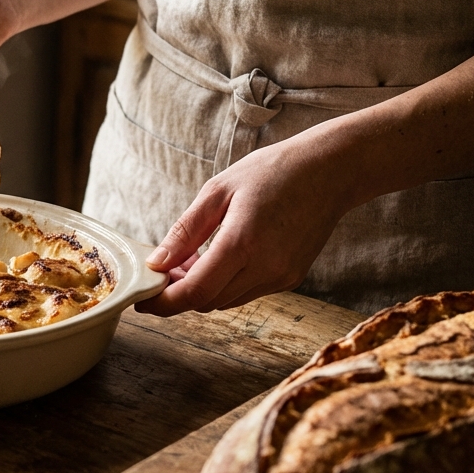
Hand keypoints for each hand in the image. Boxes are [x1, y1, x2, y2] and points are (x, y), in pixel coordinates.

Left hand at [136, 129, 360, 315]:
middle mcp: (266, 267)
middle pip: (208, 301)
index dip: (164, 302)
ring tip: (194, 257)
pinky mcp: (292, 278)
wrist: (330, 170)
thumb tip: (156, 263)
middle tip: (167, 266)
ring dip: (204, 288)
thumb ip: (184, 232)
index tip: (143, 299)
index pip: (195, 292)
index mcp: (242, 242)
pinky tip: (223, 257)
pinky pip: (247, 292)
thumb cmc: (272, 171)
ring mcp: (282, 276)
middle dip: (180, 292)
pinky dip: (227, 284)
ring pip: (227, 301)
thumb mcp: (217, 191)